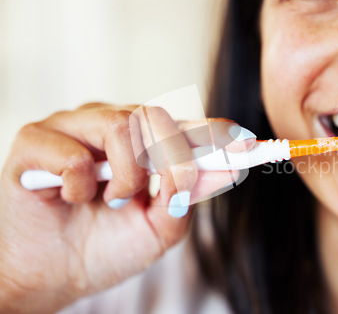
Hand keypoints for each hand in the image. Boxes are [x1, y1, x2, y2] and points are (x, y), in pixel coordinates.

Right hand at [0, 103, 254, 313]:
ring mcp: (73, 129)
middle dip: (168, 159)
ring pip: (119, 125)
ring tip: (111, 202)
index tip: (246, 143)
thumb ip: (188, 197)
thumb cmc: (104, 248)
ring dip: (126, 176)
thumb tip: (225, 169)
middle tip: (158, 192)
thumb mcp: (159, 229)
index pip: (183, 127)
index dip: (215, 132)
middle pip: (155, 116)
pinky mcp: (35, 142)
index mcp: (141, 144)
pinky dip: (79, 185)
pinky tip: (72, 199)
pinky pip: (72, 153)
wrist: (52, 277)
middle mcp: (109, 126)